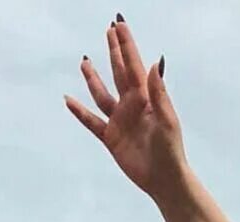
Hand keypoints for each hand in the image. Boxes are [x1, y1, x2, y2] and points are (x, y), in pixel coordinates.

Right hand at [67, 20, 183, 197]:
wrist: (164, 179)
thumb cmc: (171, 150)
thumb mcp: (167, 120)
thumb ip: (159, 92)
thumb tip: (155, 62)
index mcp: (146, 98)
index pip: (133, 65)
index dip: (126, 45)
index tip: (119, 25)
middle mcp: (131, 106)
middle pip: (119, 72)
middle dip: (114, 51)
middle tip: (109, 30)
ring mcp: (120, 120)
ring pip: (102, 94)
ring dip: (93, 78)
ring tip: (84, 61)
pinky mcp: (111, 137)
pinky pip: (91, 121)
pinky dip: (79, 111)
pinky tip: (68, 100)